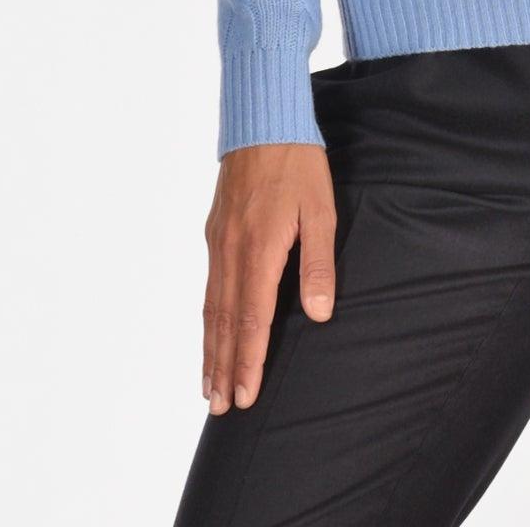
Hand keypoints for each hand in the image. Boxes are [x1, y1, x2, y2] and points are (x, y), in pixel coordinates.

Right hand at [202, 141, 336, 413]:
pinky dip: (208, 318)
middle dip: (223, 367)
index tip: (245, 396)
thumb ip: (319, 264)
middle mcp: (231, 251)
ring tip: (208, 385)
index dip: (248, 361)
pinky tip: (210, 330)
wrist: (263, 120)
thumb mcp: (321, 210)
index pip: (252, 319)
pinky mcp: (215, 231)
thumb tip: (319, 314)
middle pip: (225, 322)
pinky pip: (209, 285)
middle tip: (219, 407)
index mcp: (259, 250)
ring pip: (212, 306)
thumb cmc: (298, 163)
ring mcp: (219, 241)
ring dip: (211, 348)